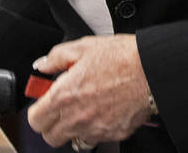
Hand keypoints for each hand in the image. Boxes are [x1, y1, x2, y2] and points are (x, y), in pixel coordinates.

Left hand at [27, 34, 151, 147]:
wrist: (152, 69)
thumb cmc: (122, 57)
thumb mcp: (84, 47)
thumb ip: (57, 57)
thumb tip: (43, 65)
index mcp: (64, 97)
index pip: (34, 120)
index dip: (38, 110)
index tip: (45, 101)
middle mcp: (77, 118)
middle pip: (50, 137)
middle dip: (53, 123)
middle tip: (63, 107)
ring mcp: (95, 129)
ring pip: (74, 141)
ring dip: (75, 129)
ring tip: (85, 110)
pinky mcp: (114, 134)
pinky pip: (97, 138)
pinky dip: (97, 128)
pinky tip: (104, 111)